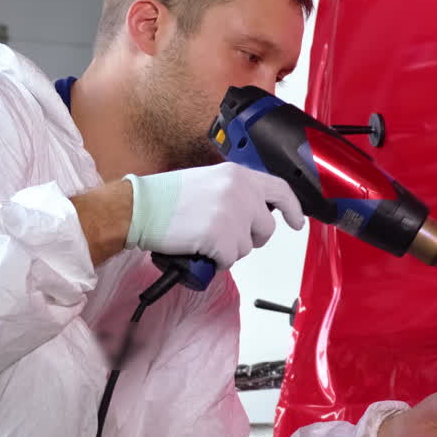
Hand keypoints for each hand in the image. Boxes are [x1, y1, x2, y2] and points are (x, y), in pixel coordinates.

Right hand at [123, 163, 305, 269]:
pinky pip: (229, 260)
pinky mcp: (221, 238)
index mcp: (238, 176)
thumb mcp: (210, 181)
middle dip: (251, 239)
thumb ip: (235, 192)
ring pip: (247, 247)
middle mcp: (241, 193)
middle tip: (227, 238)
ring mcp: (233, 216)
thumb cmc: (166, 197)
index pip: (280, 190)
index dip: (292, 208)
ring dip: (228, 249)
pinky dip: (215, 261)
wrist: (140, 208)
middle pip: (266, 228)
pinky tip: (198, 247)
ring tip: (203, 236)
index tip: (296, 222)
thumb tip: (252, 212)